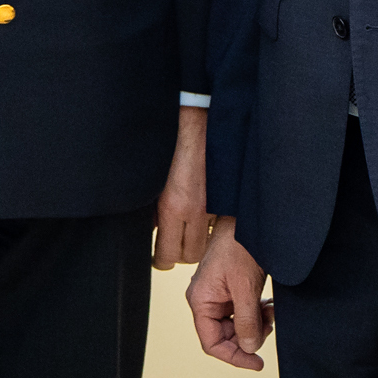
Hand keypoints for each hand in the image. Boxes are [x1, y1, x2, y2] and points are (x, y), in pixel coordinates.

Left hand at [152, 106, 211, 268]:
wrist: (195, 118)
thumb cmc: (169, 144)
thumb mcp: (151, 180)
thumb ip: (154, 208)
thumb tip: (155, 228)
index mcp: (172, 206)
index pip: (167, 256)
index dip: (161, 259)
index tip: (160, 256)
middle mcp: (195, 209)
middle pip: (190, 256)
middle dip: (180, 252)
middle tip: (173, 242)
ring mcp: (214, 205)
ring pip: (207, 243)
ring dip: (198, 239)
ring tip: (189, 228)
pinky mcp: (226, 198)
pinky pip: (219, 223)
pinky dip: (212, 223)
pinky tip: (204, 212)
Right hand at [186, 214, 273, 369]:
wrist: (246, 220)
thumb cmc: (238, 247)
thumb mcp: (245, 287)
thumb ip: (246, 320)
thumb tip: (249, 347)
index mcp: (200, 301)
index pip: (212, 343)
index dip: (234, 357)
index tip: (257, 363)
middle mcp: (206, 301)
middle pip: (225, 336)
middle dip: (249, 336)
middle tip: (269, 326)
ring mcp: (218, 296)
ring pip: (236, 326)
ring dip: (256, 324)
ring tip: (270, 312)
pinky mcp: (231, 290)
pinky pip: (242, 312)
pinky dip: (257, 313)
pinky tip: (268, 304)